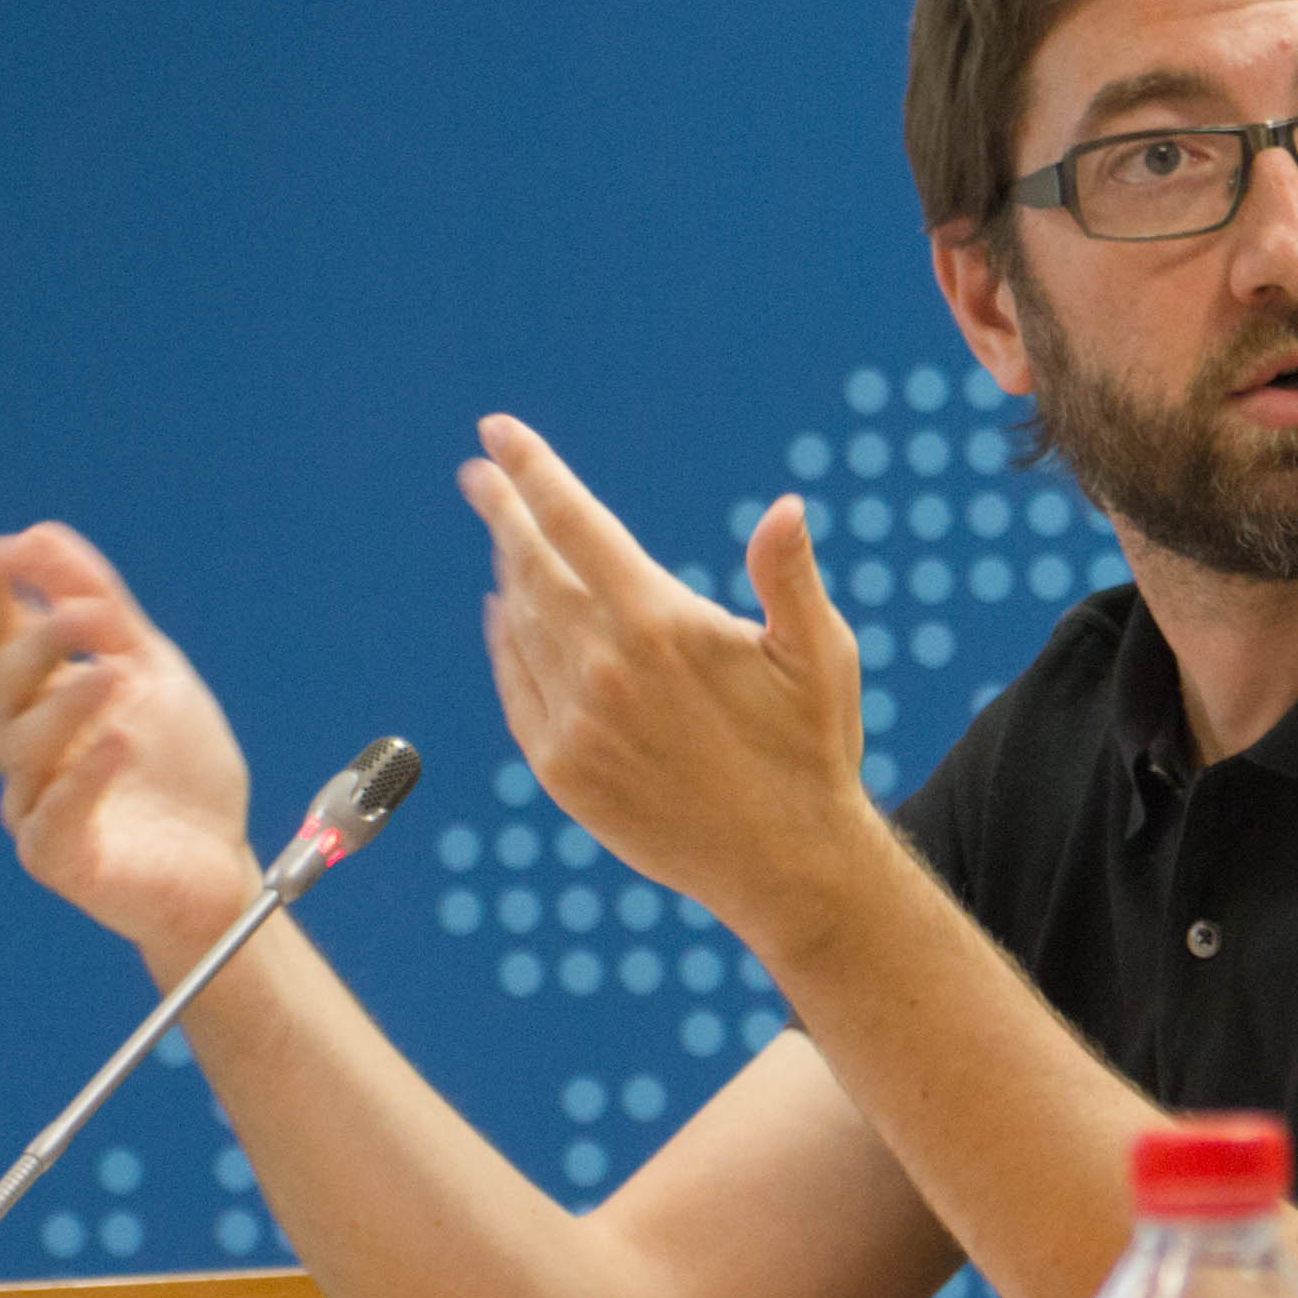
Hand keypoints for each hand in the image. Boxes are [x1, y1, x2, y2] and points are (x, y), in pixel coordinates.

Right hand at [0, 523, 263, 969]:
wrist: (220, 862)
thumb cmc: (179, 768)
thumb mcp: (152, 672)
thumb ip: (104, 609)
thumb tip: (40, 535)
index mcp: (46, 700)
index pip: (2, 642)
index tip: (3, 553)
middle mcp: (30, 749)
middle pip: (11, 688)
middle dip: (44, 646)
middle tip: (89, 616)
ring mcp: (35, 803)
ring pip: (27, 748)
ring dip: (69, 704)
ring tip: (114, 672)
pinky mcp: (58, 857)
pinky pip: (55, 817)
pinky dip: (85, 779)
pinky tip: (121, 746)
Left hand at [459, 416, 869, 950]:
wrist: (785, 863)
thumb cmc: (811, 750)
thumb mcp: (820, 654)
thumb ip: (789, 576)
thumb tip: (785, 507)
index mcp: (661, 625)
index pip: (575, 526)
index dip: (533, 473)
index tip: (497, 435)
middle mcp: (604, 668)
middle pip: (533, 568)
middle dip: (504, 513)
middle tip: (478, 475)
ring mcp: (573, 722)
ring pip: (522, 624)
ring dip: (510, 572)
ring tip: (505, 538)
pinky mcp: (559, 770)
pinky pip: (516, 687)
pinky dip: (505, 641)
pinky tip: (505, 614)